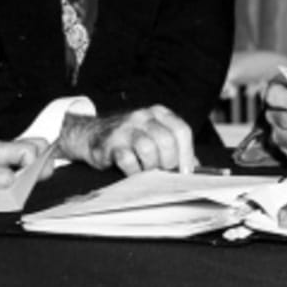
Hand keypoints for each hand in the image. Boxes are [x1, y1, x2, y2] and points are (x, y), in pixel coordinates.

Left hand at [0, 138, 48, 188]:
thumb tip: (10, 180)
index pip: (29, 150)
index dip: (34, 166)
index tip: (27, 181)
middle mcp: (2, 150)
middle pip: (38, 146)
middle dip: (44, 163)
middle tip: (36, 180)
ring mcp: (1, 155)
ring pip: (31, 152)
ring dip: (37, 166)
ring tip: (30, 182)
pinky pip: (20, 160)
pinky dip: (27, 169)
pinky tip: (20, 181)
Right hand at [60, 105, 194, 173]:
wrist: (91, 134)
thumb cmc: (129, 138)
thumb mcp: (154, 136)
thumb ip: (175, 149)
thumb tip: (195, 167)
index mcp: (159, 113)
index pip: (182, 131)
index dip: (187, 154)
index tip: (186, 172)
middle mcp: (143, 117)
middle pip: (167, 140)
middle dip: (169, 162)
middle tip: (164, 172)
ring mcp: (125, 128)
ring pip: (148, 148)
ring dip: (151, 166)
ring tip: (147, 171)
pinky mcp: (110, 143)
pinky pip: (127, 159)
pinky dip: (134, 171)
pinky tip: (133, 172)